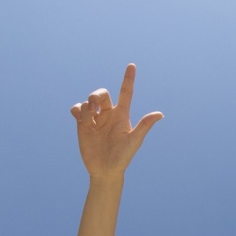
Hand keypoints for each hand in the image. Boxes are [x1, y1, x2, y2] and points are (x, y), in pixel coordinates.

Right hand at [70, 64, 162, 180]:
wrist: (105, 170)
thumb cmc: (123, 157)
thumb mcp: (134, 141)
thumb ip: (144, 125)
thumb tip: (160, 114)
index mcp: (122, 115)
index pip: (126, 92)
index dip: (128, 78)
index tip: (132, 65)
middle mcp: (108, 115)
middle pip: (101, 94)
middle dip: (96, 95)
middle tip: (95, 106)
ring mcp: (95, 120)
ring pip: (87, 102)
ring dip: (86, 106)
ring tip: (89, 118)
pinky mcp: (82, 126)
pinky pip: (77, 110)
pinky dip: (76, 110)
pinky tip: (80, 117)